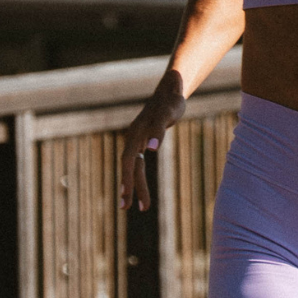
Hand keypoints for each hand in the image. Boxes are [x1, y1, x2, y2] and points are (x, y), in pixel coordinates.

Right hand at [119, 73, 187, 211]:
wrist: (171, 90)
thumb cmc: (171, 101)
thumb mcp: (168, 114)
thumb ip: (158, 131)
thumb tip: (150, 150)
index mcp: (136, 133)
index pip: (128, 160)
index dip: (127, 177)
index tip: (126, 194)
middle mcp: (134, 137)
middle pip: (129, 167)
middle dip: (128, 187)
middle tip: (126, 208)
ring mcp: (138, 140)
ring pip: (134, 167)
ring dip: (135, 186)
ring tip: (141, 206)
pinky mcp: (143, 141)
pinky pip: (139, 164)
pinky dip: (139, 177)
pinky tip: (141, 189)